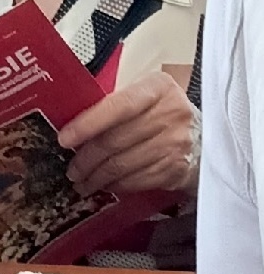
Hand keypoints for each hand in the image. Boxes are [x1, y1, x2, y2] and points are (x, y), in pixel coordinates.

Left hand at [57, 71, 198, 195]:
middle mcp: (171, 114)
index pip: (117, 106)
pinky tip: (106, 185)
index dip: (87, 124)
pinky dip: (117, 185)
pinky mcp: (179, 168)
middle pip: (116, 140)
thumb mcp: (146, 95)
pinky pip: (138, 180)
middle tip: (71, 170)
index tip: (64, 139)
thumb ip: (115, 104)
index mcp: (158, 88)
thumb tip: (72, 124)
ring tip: (82, 182)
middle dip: (86, 159)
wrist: (208, 137)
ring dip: (97, 177)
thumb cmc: (163, 112)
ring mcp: (177, 143)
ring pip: (123, 165)